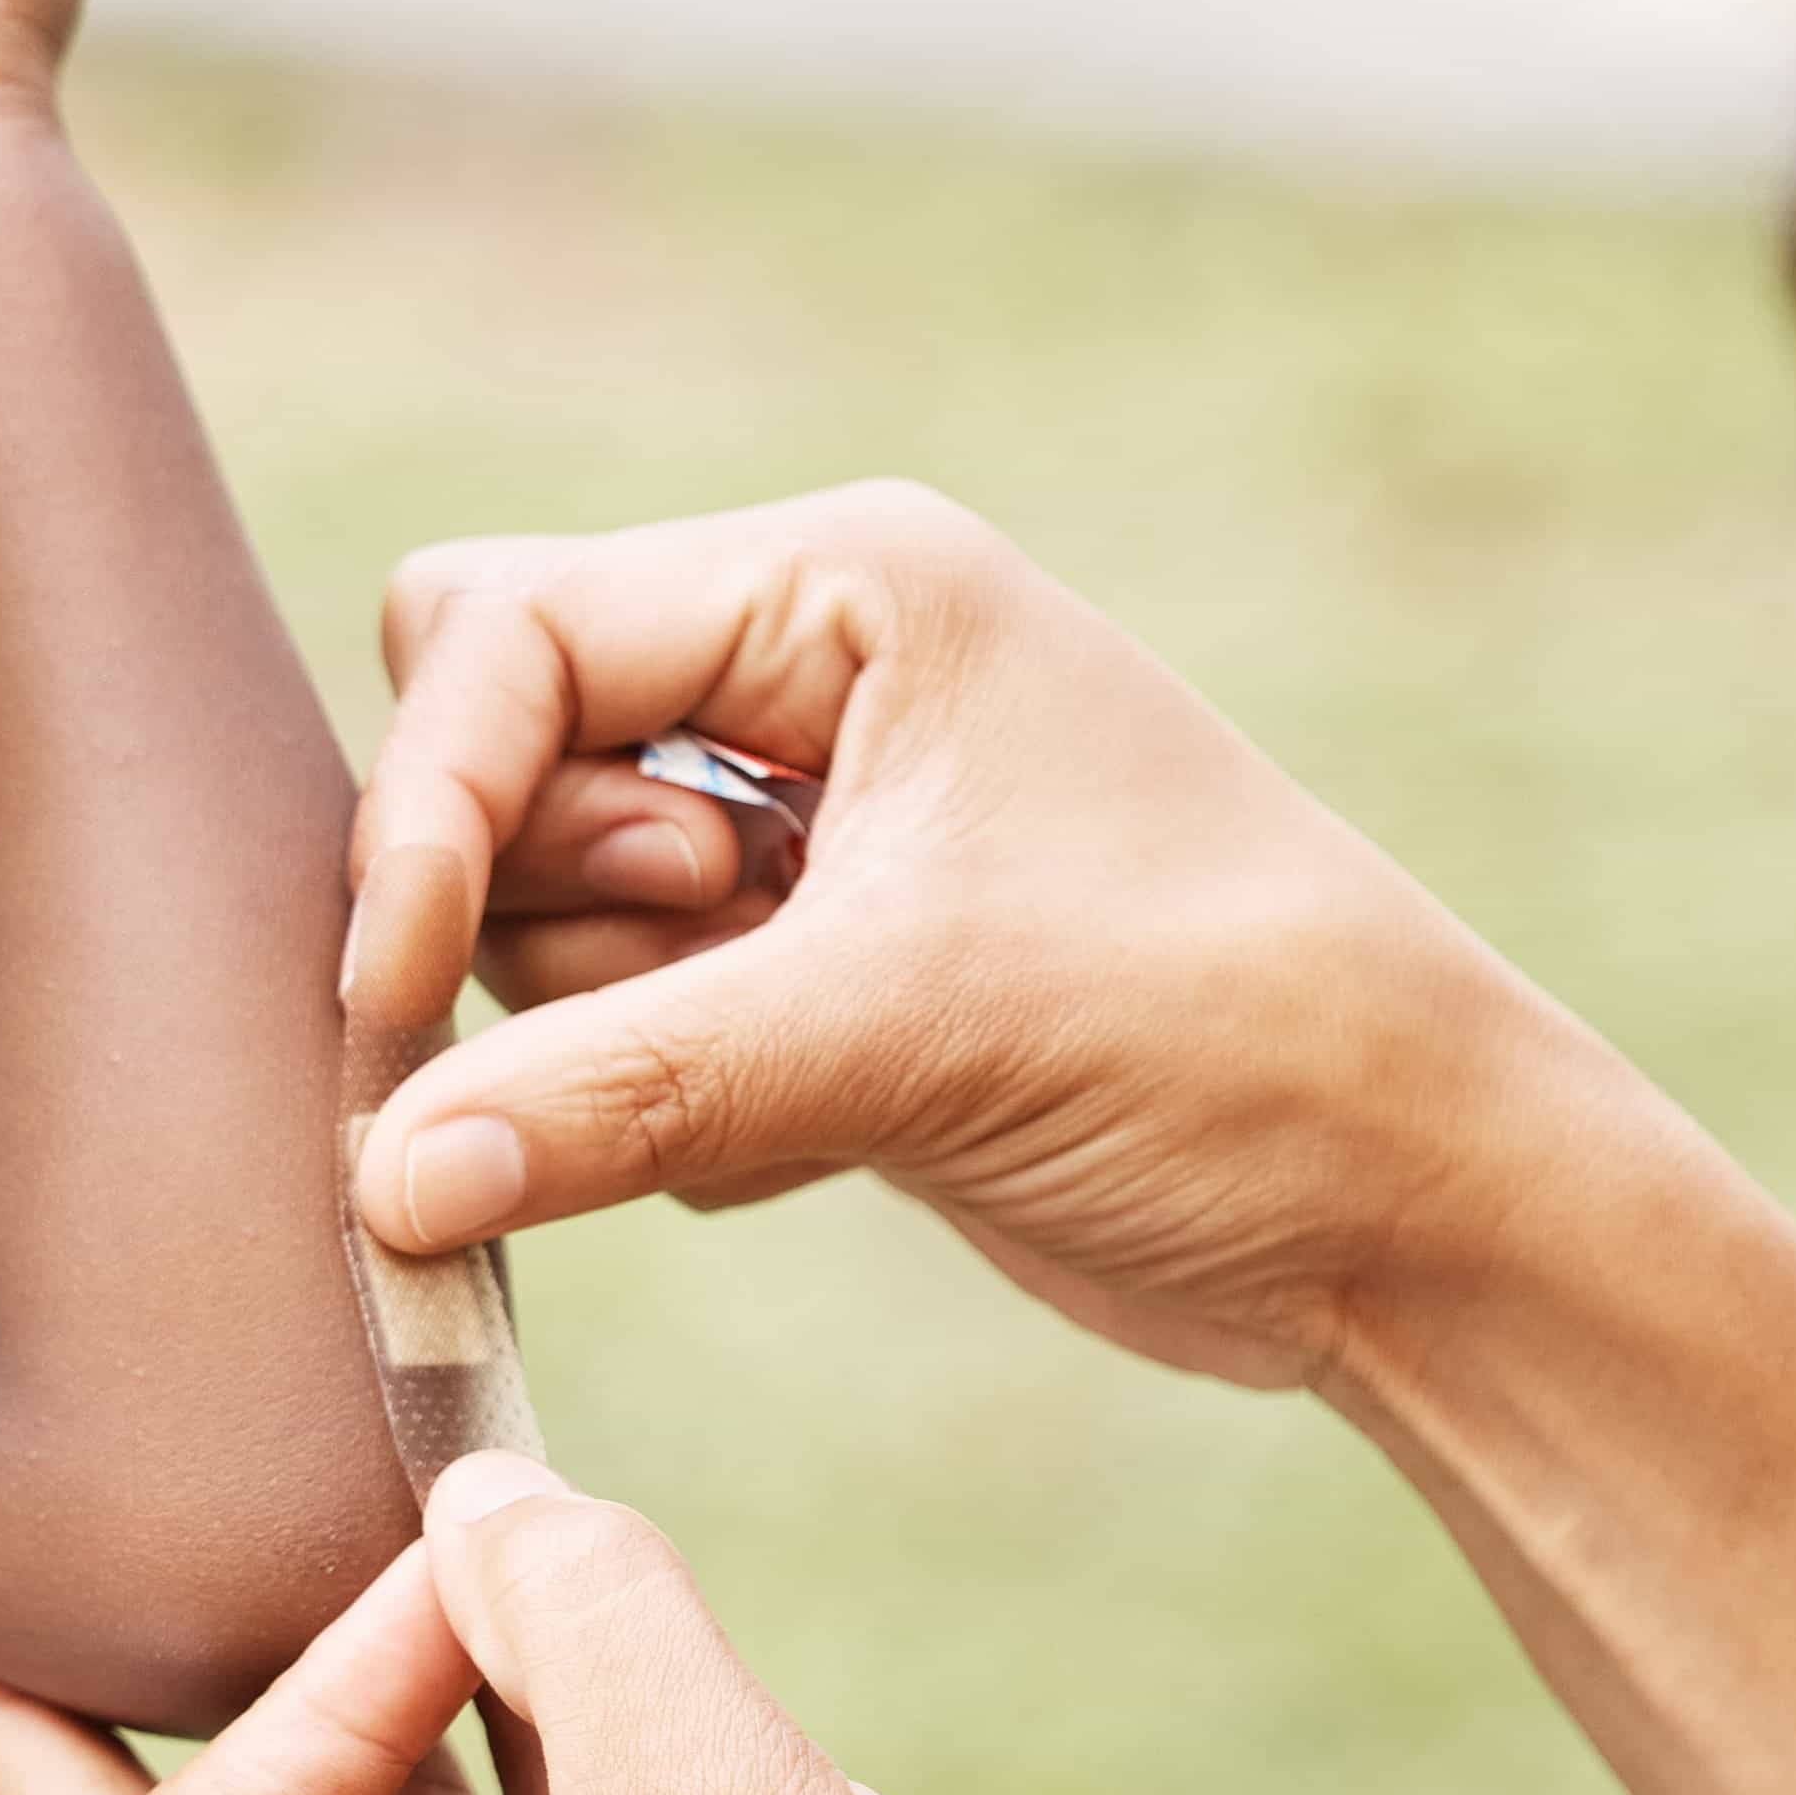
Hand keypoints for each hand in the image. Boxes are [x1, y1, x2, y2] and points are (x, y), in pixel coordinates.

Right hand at [339, 484, 1559, 1388]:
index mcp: (845, 587)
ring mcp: (810, 827)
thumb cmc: (1223, 1041)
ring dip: (609, 1016)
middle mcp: (812, 672)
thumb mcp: (906, 1039)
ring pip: (539, 903)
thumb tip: (383, 1176)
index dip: (430, 812)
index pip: (504, 634)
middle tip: (702, 970)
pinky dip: (665, 1103)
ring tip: (803, 1071)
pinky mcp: (813, 978)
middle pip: (493, 741)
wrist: (1412, 1207)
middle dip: (526, 896)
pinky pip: (615, 1024)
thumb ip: (619, 1086)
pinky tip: (834, 1140)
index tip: (398, 995)